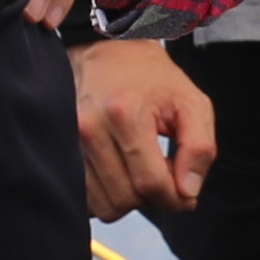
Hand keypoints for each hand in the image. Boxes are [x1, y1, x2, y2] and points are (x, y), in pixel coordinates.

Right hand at [74, 36, 213, 219]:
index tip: (184, 195)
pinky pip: (86, 199)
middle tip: (163, 176)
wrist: (109, 53)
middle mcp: (90, 128)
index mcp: (125, 114)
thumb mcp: (192, 103)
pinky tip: (120, 173)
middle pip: (125, 199)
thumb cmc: (152, 78)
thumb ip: (199, 148)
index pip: (150, 184)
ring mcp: (70, 141)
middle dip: (151, 199)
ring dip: (128, 198)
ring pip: (103, 206)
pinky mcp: (60, 151)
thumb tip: (187, 192)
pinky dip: (107, 195)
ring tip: (140, 171)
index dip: (174, 199)